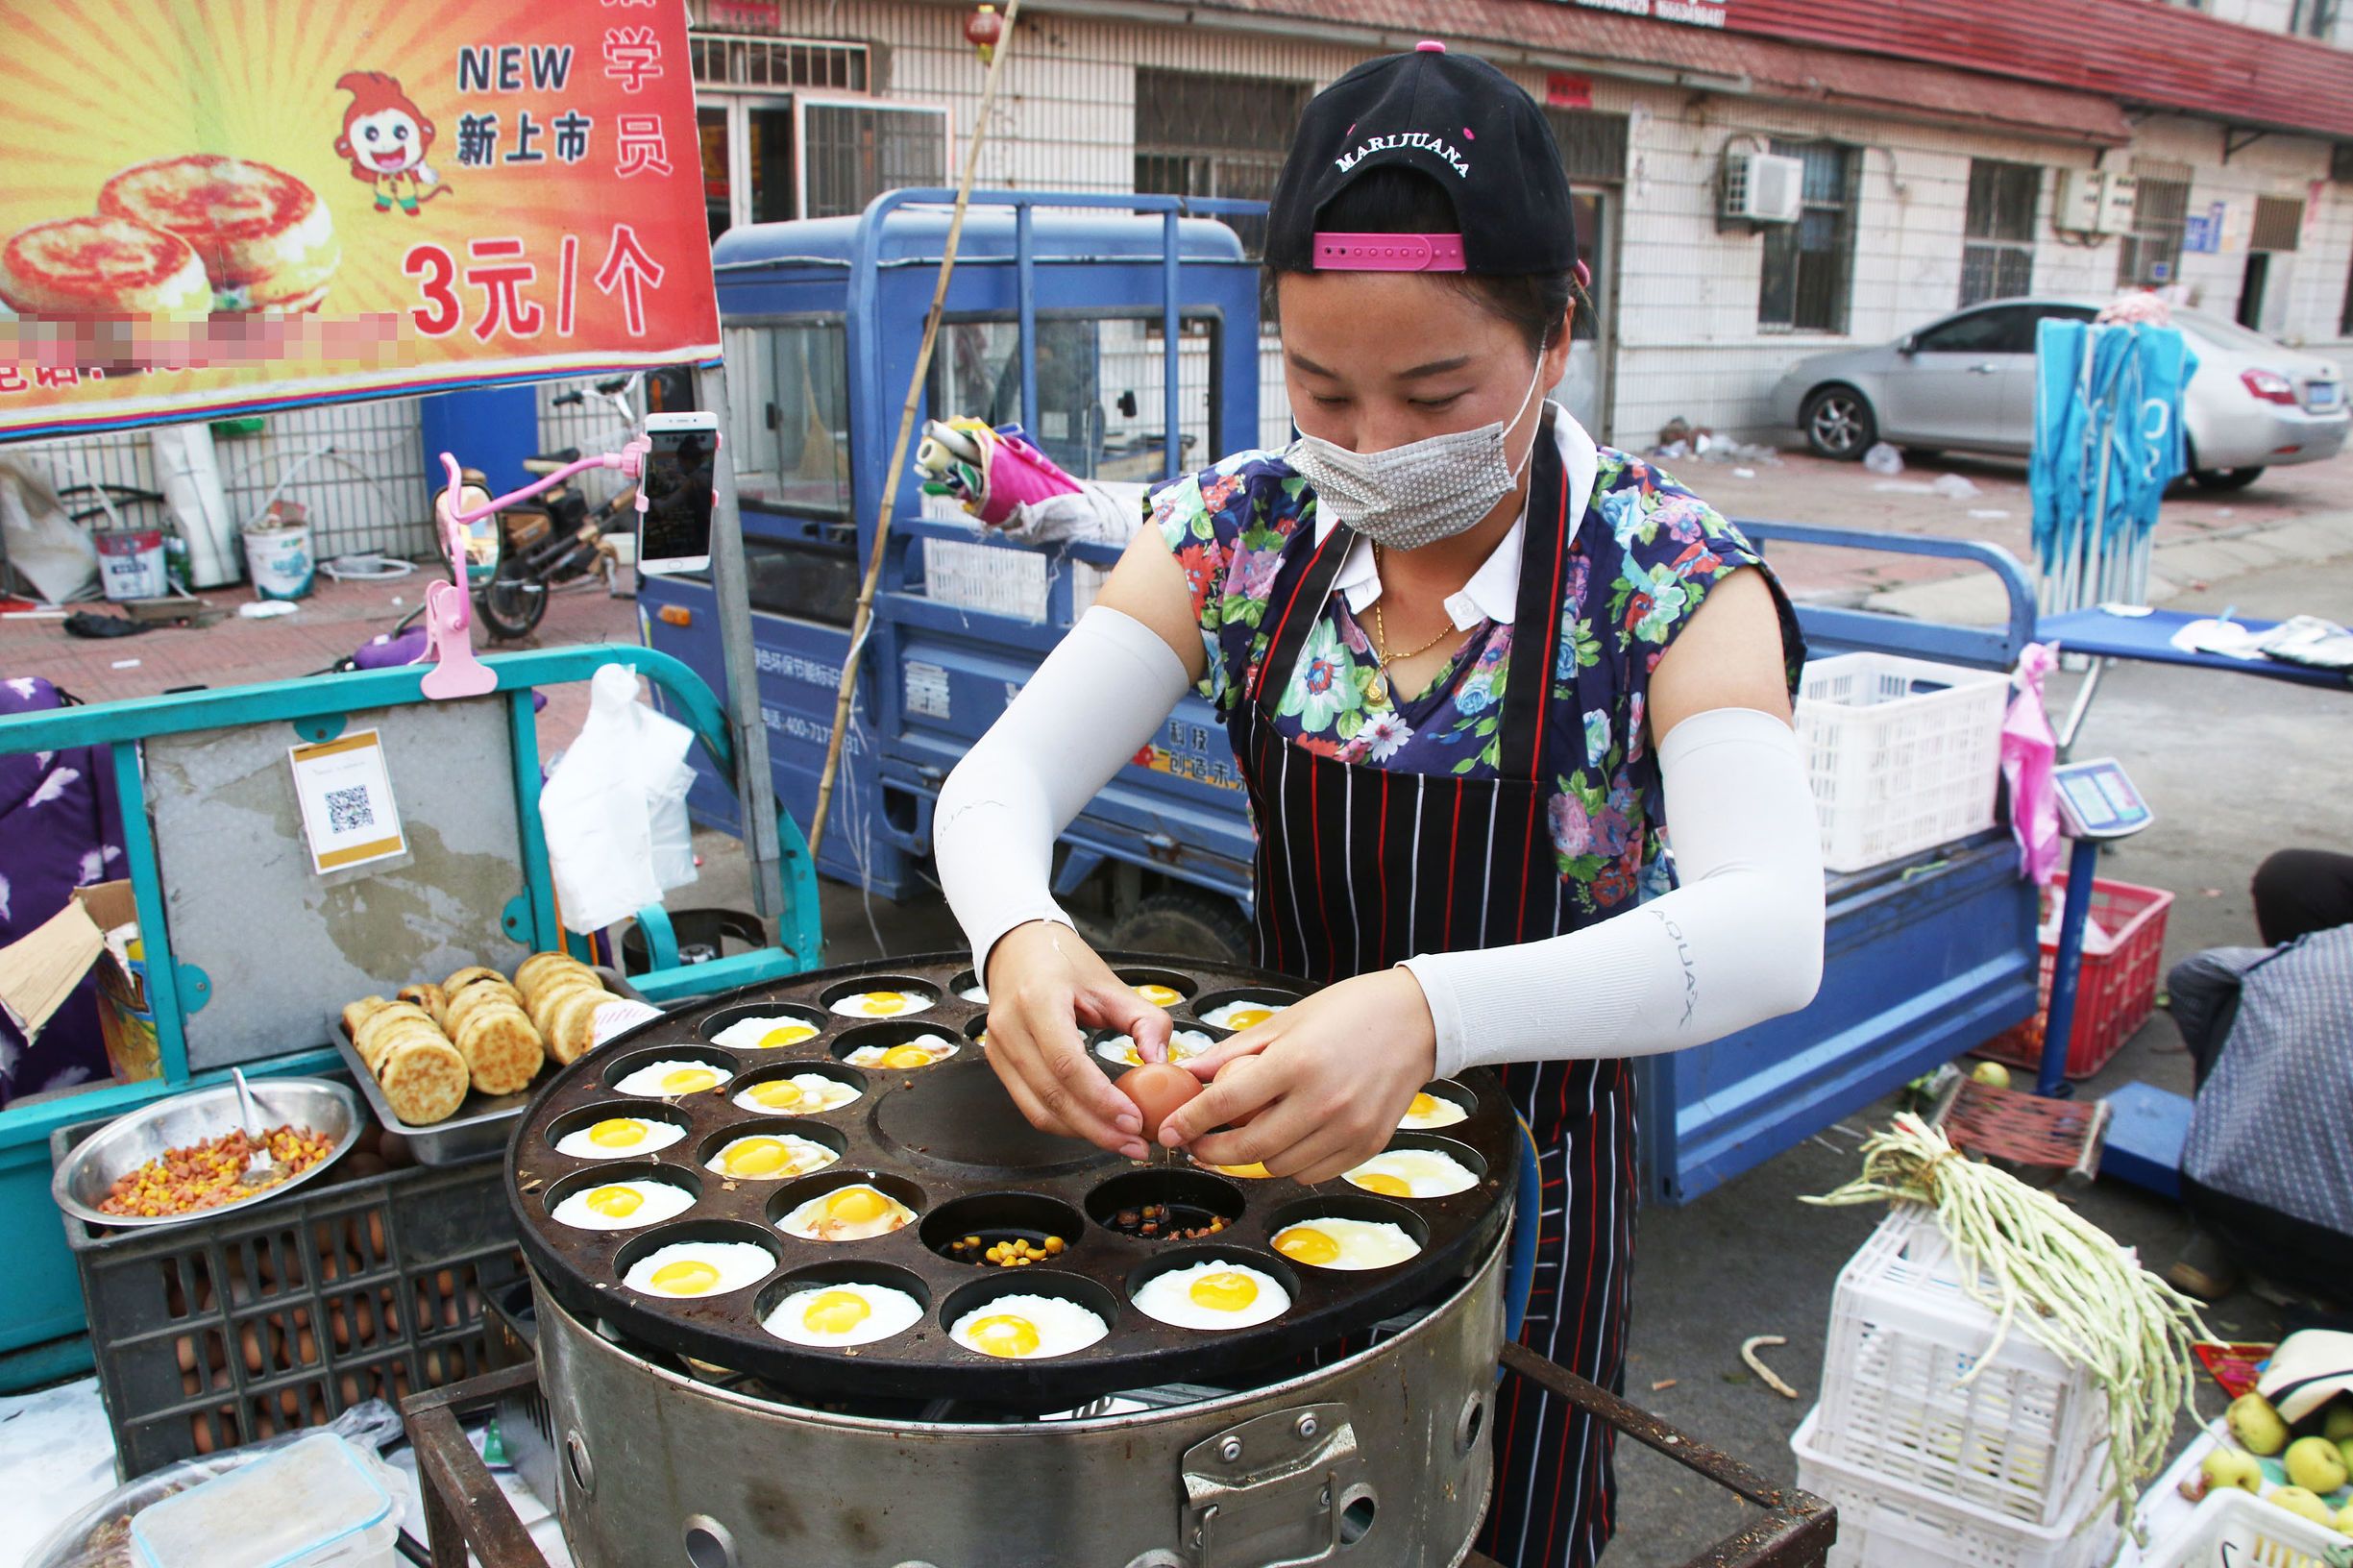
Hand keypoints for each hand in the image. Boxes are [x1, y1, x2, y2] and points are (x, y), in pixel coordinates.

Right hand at [982, 921, 1173, 1159]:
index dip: (1101, 1099)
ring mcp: (998, 1048)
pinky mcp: (998, 1063)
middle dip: (1097, 1128)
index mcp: (1038, 1000)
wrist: (1018, 947)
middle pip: (1052, 1095)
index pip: (1067, 1063)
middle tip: (1135, 1143)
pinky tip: (1094, 1126)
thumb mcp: (1111, 983)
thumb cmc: (1063, 962)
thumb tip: (1162, 1065)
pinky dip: (1064, 1122)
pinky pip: (1030, 1105)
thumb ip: (1146, 1021)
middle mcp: (1010, 1027)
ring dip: (1082, 1132)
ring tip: (1120, 1140)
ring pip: (1038, 1109)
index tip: (1134, 1119)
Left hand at [1156, 969, 1435, 1184]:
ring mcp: (1348, 1128)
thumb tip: (1190, 1072)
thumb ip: (1235, 1051)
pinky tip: (1287, 1138)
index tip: (1171, 1130)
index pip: (1226, 1104)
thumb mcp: (1287, 1020)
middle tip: (1197, 1144)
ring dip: (1252, 1158)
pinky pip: (1312, 1172)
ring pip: (1278, 1166)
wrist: (1417, 1021)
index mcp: (1296, 1062)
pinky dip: (1290, 1163)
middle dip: (1212, 1152)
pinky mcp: (1367, 1145)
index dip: (1190, 1121)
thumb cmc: (1349, 1013)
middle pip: (1248, 1148)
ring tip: (1247, 1133)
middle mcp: (1323, 1101)